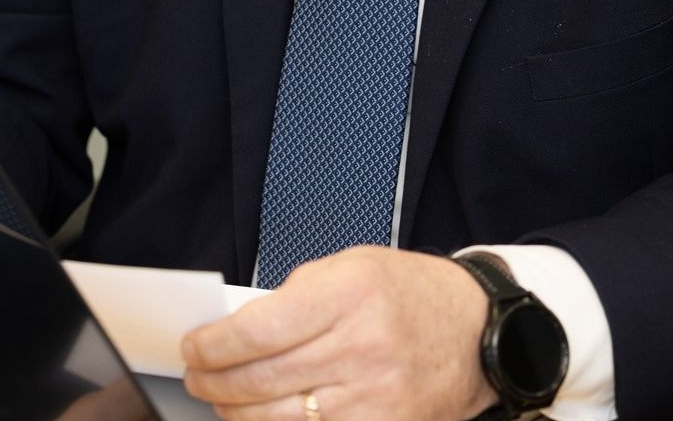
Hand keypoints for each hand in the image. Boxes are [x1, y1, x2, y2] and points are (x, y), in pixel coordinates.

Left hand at [181, 247, 494, 420]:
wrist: (477, 331)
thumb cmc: (411, 294)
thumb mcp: (352, 266)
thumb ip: (295, 295)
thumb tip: (236, 330)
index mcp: (349, 294)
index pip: (258, 330)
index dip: (212, 345)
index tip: (195, 347)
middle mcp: (363, 347)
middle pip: (261, 379)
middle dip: (214, 383)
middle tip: (198, 377)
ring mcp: (375, 396)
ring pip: (281, 418)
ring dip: (238, 414)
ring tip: (222, 401)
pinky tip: (263, 419)